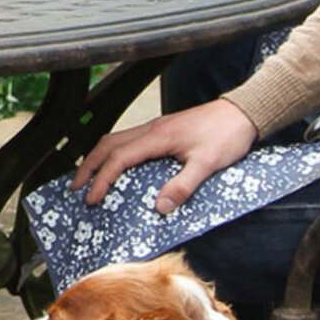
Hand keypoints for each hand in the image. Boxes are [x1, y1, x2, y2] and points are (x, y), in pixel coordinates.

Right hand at [71, 99, 257, 209]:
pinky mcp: (164, 129)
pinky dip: (115, 152)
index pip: (119, 158)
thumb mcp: (208, 164)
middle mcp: (153, 129)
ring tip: (89, 176)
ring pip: (116, 138)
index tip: (92, 197)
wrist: (243, 112)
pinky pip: (129, 139)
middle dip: (88, 165)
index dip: (102, 178)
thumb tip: (160, 207)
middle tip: (77, 187)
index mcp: (158, 137)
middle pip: (108, 144)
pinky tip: (118, 165)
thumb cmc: (227, 134)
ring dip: (99, 157)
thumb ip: (183, 185)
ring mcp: (157, 127)